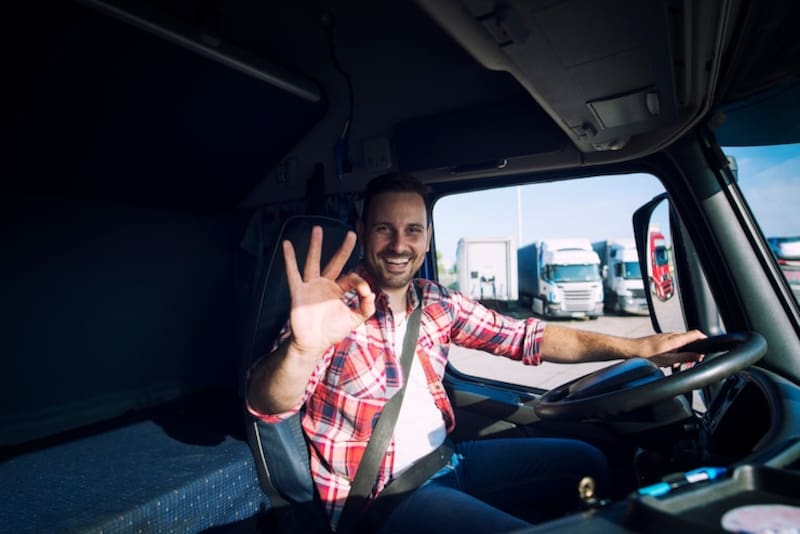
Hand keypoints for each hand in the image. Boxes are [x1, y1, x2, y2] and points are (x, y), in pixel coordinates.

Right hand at [283, 226, 375, 357]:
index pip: (351, 279)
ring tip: (317, 228)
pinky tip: (287, 245)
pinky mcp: (298, 292)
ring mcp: (311, 287)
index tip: (365, 292)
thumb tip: (373, 294)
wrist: (312, 345)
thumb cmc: (331, 331)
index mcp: (337, 290)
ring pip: (313, 262)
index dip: (361, 283)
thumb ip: (366, 308)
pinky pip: (293, 274)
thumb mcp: (354, 319)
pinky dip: (289, 260)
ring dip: (315, 246)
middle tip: (352, 234)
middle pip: (335, 262)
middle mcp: (324, 285)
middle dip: (343, 249)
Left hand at [635, 329, 706, 366]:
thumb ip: (685, 357)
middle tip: (690, 363)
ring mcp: (666, 337)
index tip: (708, 347)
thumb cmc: (646, 354)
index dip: (704, 339)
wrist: (631, 350)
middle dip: (691, 353)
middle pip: (689, 341)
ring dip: (681, 356)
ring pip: (680, 346)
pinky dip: (673, 355)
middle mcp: (672, 335)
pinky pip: (672, 347)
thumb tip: (699, 356)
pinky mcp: (661, 341)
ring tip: (675, 366)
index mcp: (676, 339)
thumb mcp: (668, 360)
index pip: (696, 334)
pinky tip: (668, 364)